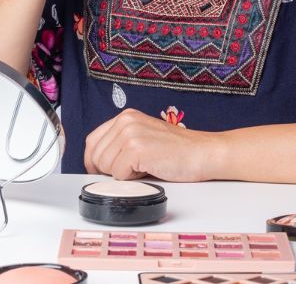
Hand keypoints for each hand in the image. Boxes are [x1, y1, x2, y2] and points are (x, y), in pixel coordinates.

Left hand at [84, 109, 223, 180]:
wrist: (204, 153)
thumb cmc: (177, 152)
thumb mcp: (143, 139)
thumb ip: (120, 144)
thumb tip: (96, 165)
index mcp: (126, 117)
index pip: (91, 142)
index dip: (95, 161)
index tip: (105, 172)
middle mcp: (125, 121)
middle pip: (95, 156)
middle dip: (110, 170)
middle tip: (136, 168)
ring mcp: (130, 133)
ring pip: (104, 167)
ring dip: (122, 174)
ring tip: (145, 166)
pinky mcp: (136, 148)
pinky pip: (118, 175)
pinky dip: (132, 179)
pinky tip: (150, 169)